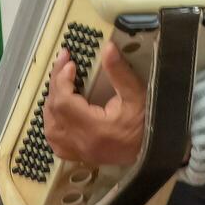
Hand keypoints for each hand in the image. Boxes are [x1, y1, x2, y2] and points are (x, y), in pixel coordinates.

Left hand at [43, 41, 145, 166]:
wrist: (154, 149)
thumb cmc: (146, 121)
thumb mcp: (136, 94)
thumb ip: (119, 71)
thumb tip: (107, 47)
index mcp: (94, 128)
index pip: (64, 103)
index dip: (62, 80)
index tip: (70, 63)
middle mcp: (81, 143)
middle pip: (53, 112)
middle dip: (55, 85)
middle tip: (63, 64)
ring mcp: (78, 152)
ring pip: (50, 128)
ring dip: (50, 104)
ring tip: (59, 84)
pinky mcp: (80, 156)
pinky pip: (55, 143)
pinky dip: (52, 124)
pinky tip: (57, 112)